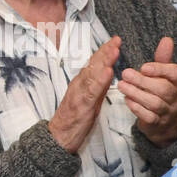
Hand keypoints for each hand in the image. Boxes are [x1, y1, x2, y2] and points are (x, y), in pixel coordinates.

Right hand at [48, 36, 119, 153]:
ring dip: (103, 61)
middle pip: (93, 64)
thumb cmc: (75, 118)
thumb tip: (108, 72)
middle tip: (116, 40)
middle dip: (105, 51)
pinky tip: (107, 73)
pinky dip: (99, 81)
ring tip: (114, 51)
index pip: (94, 63)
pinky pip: (91, 91)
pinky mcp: (81, 105)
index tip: (115, 41)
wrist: (60, 136)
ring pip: (92, 74)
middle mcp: (79, 84)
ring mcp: (79, 94)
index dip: (105, 51)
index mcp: (82, 82)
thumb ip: (98, 85)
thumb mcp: (91, 98)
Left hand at [118, 36, 176, 146]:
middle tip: (125, 74)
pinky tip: (127, 100)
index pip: (176, 74)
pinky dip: (137, 108)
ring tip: (122, 86)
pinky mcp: (158, 124)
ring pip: (155, 103)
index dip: (160, 69)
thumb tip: (167, 40)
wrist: (166, 123)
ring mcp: (169, 112)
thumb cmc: (162, 93)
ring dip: (137, 94)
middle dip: (143, 81)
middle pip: (164, 89)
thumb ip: (164, 59)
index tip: (144, 67)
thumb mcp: (165, 75)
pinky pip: (149, 117)